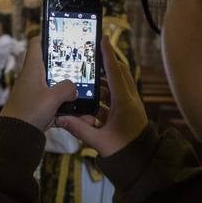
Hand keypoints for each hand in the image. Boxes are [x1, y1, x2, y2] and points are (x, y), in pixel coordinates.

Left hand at [0, 36, 78, 131]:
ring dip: (72, 93)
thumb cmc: (28, 113)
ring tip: (89, 94)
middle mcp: (34, 79)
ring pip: (58, 88)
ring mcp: (37, 95)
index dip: (48, 36)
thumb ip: (67, 88)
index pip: (37, 44)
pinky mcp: (40, 110)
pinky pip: (58, 106)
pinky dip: (69, 110)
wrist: (14, 138)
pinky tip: (83, 116)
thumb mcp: (52, 97)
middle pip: (52, 66)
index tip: (63, 36)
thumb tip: (74, 88)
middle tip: (85, 66)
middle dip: (69, 68)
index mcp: (33, 70)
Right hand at [54, 35, 147, 156]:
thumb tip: (60, 118)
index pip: (115, 72)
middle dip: (107, 64)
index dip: (108, 55)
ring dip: (104, 81)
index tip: (103, 38)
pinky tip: (91, 99)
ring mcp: (130, 106)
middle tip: (93, 54)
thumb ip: (79, 129)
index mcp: (125, 103)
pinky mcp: (128, 113)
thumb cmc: (123, 152)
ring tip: (88, 77)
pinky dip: (105, 95)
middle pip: (120, 74)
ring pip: (118, 86)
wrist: (141, 164)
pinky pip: (116, 98)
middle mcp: (130, 100)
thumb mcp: (99, 141)